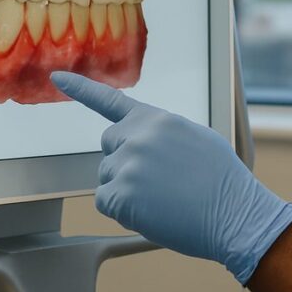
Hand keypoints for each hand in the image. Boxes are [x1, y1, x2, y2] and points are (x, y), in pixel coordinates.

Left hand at [50, 71, 291, 284]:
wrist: (234, 214)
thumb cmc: (222, 182)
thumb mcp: (197, 139)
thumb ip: (163, 134)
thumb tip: (145, 143)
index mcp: (156, 120)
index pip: (110, 100)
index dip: (80, 88)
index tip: (56, 77)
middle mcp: (136, 136)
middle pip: (108, 144)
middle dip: (123, 159)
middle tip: (156, 179)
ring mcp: (126, 165)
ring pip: (107, 176)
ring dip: (127, 188)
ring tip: (163, 198)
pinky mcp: (119, 194)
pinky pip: (106, 201)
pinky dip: (123, 210)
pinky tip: (152, 212)